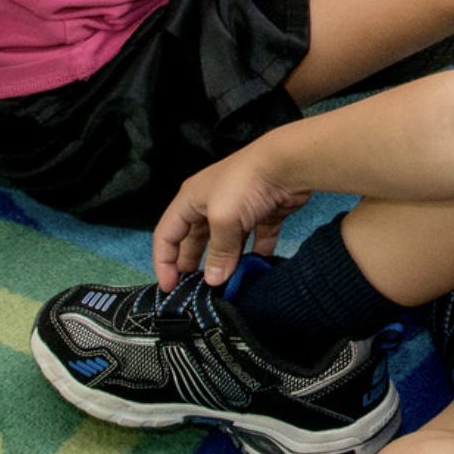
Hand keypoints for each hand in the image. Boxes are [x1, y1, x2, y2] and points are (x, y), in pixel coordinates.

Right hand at [152, 145, 310, 288]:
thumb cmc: (246, 182)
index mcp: (191, 200)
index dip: (164, 261)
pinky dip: (255, 254)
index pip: (166, 235)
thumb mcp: (223, 219)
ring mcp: (239, 209)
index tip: (170, 287)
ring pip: (226, 242)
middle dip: (193, 264)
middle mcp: (211, 204)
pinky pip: (256, 239)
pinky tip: (255, 270)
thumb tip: (214, 280)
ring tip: (225, 286)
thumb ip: (218, 252)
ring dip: (226, 262)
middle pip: (195, 240)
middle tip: (195, 290)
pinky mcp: (264, 214)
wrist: (289, 163)